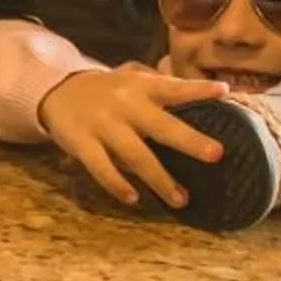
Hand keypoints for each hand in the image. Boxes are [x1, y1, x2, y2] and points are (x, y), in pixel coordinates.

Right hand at [35, 66, 229, 208]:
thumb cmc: (108, 91)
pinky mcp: (81, 143)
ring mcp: (103, 125)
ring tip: (181, 199)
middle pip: (161, 125)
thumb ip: (163, 89)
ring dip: (160, 179)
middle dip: (189, 140)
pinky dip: (117, 185)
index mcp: (141, 87)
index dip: (197, 90)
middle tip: (217, 154)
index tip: (223, 91)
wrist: (56, 90)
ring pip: (136, 155)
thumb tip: (213, 98)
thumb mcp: (132, 81)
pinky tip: (134, 198)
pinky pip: (101, 168)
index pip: (173, 87)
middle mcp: (125, 105)